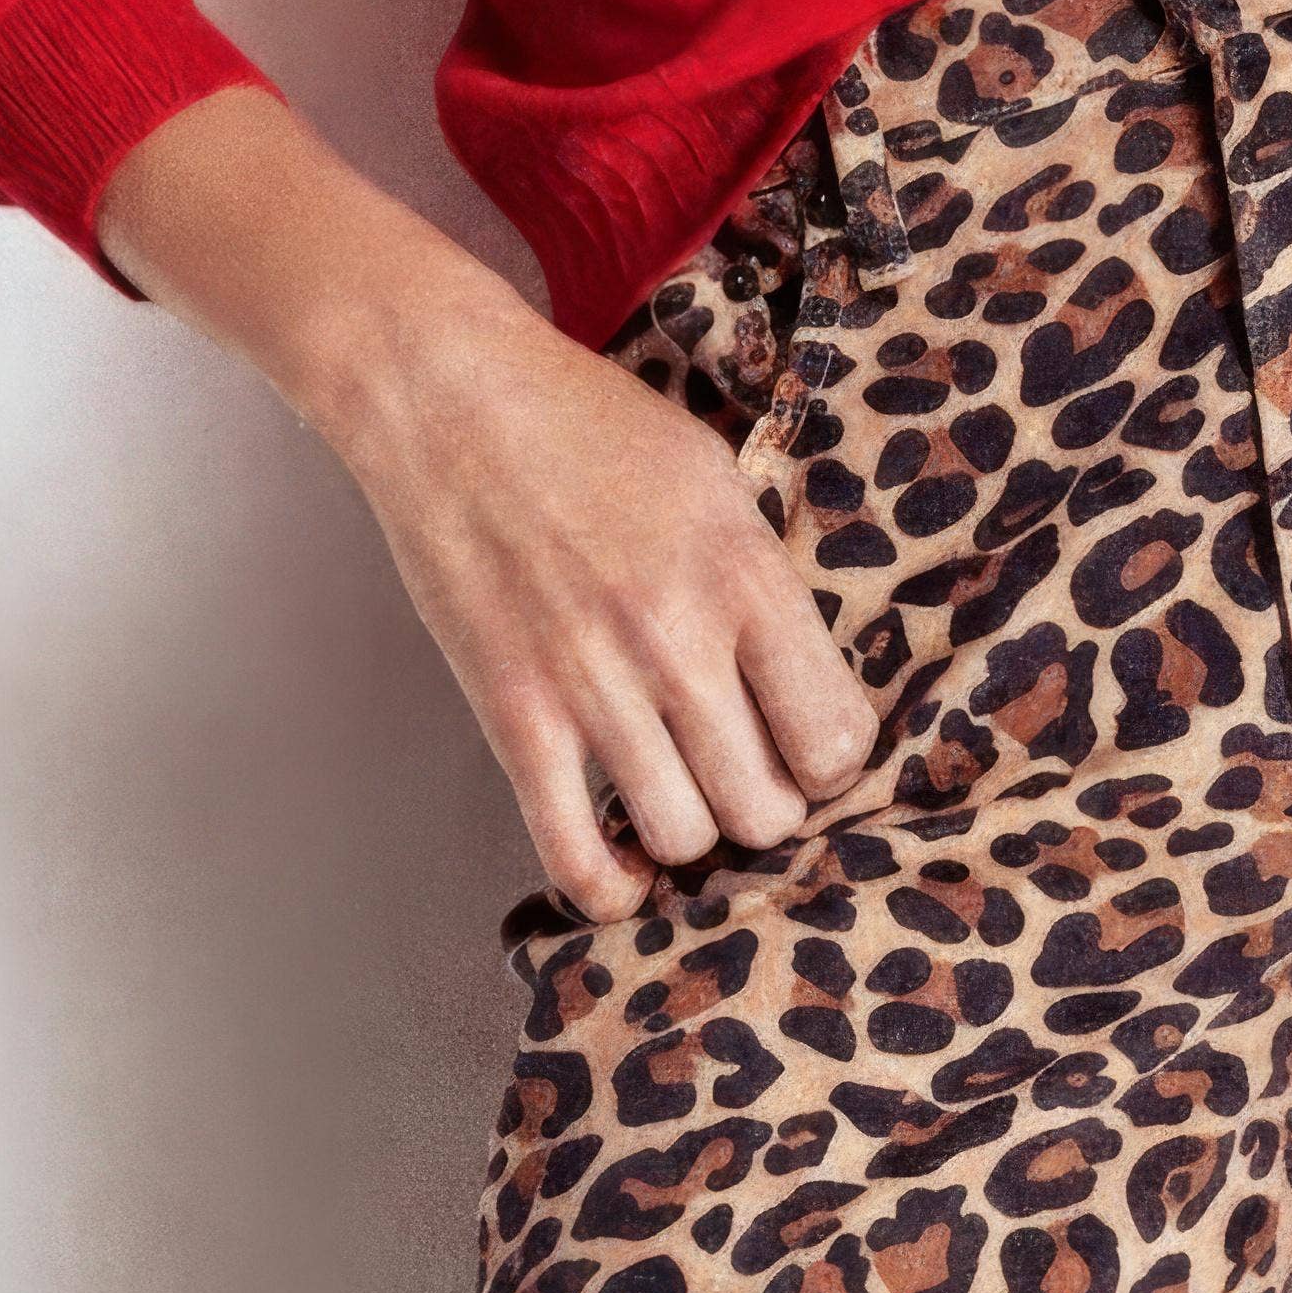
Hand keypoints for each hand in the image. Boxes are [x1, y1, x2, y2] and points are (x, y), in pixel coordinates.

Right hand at [324, 273, 882, 920]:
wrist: (454, 404)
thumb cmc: (591, 427)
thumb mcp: (716, 477)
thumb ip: (760, 577)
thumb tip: (803, 676)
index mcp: (746, 572)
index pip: (836, 736)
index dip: (832, 760)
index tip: (808, 747)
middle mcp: (680, 640)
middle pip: (766, 807)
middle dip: (768, 806)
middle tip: (743, 775)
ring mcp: (595, 686)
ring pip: (685, 840)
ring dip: (691, 834)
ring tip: (680, 796)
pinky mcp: (516, 718)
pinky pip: (577, 858)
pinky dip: (611, 888)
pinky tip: (624, 867)